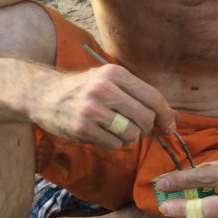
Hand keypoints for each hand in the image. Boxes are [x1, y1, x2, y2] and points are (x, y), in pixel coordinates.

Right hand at [32, 62, 175, 147]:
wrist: (43, 95)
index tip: (171, 127)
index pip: (152, 97)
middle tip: (139, 129)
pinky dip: (114, 143)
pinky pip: (115, 144)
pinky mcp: (82, 128)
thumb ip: (140, 96)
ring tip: (117, 130)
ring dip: (130, 137)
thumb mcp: (110, 82)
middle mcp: (104, 89)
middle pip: (145, 117)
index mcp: (115, 73)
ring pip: (132, 133)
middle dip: (147, 128)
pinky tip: (102, 134)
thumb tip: (174, 117)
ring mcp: (92, 109)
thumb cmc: (84, 89)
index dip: (166, 115)